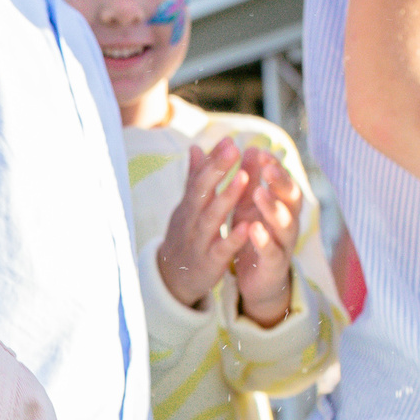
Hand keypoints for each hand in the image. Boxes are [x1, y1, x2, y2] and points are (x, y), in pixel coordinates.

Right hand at [156, 141, 250, 309]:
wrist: (172, 279)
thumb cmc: (185, 236)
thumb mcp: (188, 207)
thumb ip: (195, 178)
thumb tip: (196, 147)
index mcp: (189, 205)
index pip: (199, 177)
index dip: (213, 159)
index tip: (230, 140)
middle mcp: (191, 220)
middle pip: (202, 192)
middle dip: (217, 170)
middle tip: (234, 149)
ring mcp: (199, 241)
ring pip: (211, 217)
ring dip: (226, 197)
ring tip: (244, 178)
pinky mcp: (209, 263)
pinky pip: (221, 249)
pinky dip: (233, 238)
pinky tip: (247, 225)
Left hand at [226, 152, 299, 327]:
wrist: (258, 278)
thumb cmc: (255, 234)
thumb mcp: (249, 204)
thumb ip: (250, 179)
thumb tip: (251, 147)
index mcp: (281, 204)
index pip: (283, 180)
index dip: (274, 165)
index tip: (259, 151)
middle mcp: (288, 220)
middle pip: (292, 197)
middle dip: (281, 181)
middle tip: (268, 167)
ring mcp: (284, 242)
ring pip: (285, 223)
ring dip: (273, 207)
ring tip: (259, 193)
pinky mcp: (275, 263)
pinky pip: (272, 251)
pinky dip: (264, 240)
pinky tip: (253, 229)